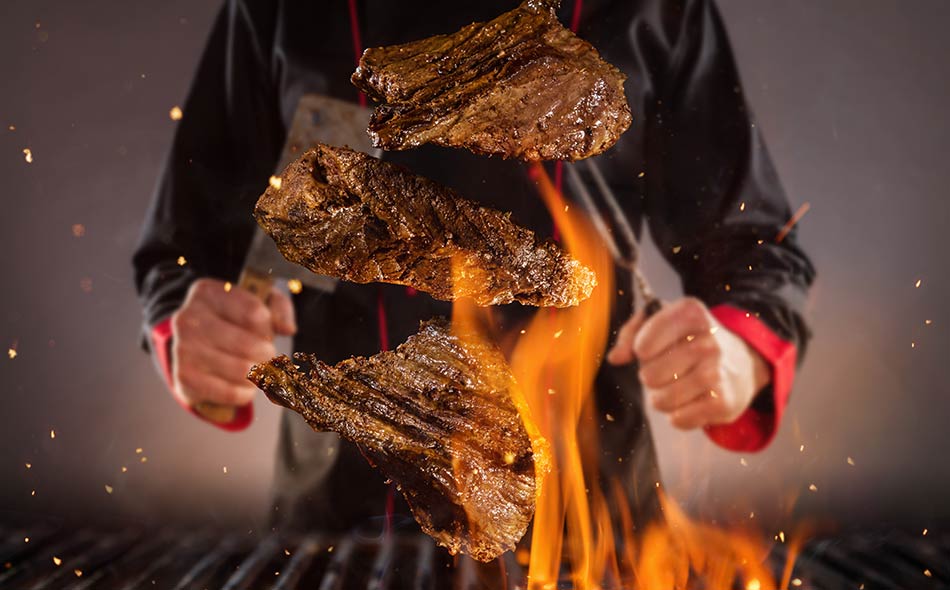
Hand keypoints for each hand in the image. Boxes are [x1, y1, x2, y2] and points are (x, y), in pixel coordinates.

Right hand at [170, 278, 296, 411]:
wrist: (196, 347)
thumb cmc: (233, 322)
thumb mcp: (258, 302)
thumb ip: (279, 308)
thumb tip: (287, 328)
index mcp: (207, 293)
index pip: (255, 313)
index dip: (269, 328)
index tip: (266, 332)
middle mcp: (189, 319)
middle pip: (249, 345)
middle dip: (267, 355)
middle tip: (266, 356)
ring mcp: (183, 350)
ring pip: (243, 371)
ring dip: (259, 375)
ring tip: (257, 370)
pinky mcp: (185, 378)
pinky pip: (230, 393)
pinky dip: (246, 393)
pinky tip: (245, 385)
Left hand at [606, 297, 769, 430]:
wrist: (743, 361)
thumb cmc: (692, 340)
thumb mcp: (663, 321)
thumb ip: (631, 333)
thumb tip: (616, 358)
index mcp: (690, 313)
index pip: (642, 346)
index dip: (641, 351)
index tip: (653, 347)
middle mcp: (708, 341)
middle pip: (648, 376)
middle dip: (652, 377)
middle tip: (670, 369)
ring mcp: (717, 372)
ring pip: (660, 400)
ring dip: (662, 398)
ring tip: (678, 386)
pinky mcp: (724, 402)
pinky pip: (678, 420)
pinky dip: (678, 415)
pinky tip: (692, 401)